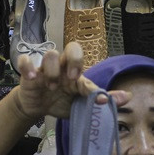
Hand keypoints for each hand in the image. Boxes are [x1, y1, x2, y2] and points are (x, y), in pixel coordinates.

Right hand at [12, 42, 128, 121]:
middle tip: (72, 79)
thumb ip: (100, 99)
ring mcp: (45, 68)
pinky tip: (33, 79)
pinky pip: (25, 61)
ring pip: (50, 54)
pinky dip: (28, 67)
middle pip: (72, 47)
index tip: (97, 98)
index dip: (91, 82)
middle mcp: (62, 66)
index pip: (88, 68)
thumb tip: (128, 96)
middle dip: (74, 60)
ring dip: (52, 71)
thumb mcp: (81, 104)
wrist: (38, 107)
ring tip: (52, 88)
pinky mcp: (28, 73)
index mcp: (75, 72)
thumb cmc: (61, 101)